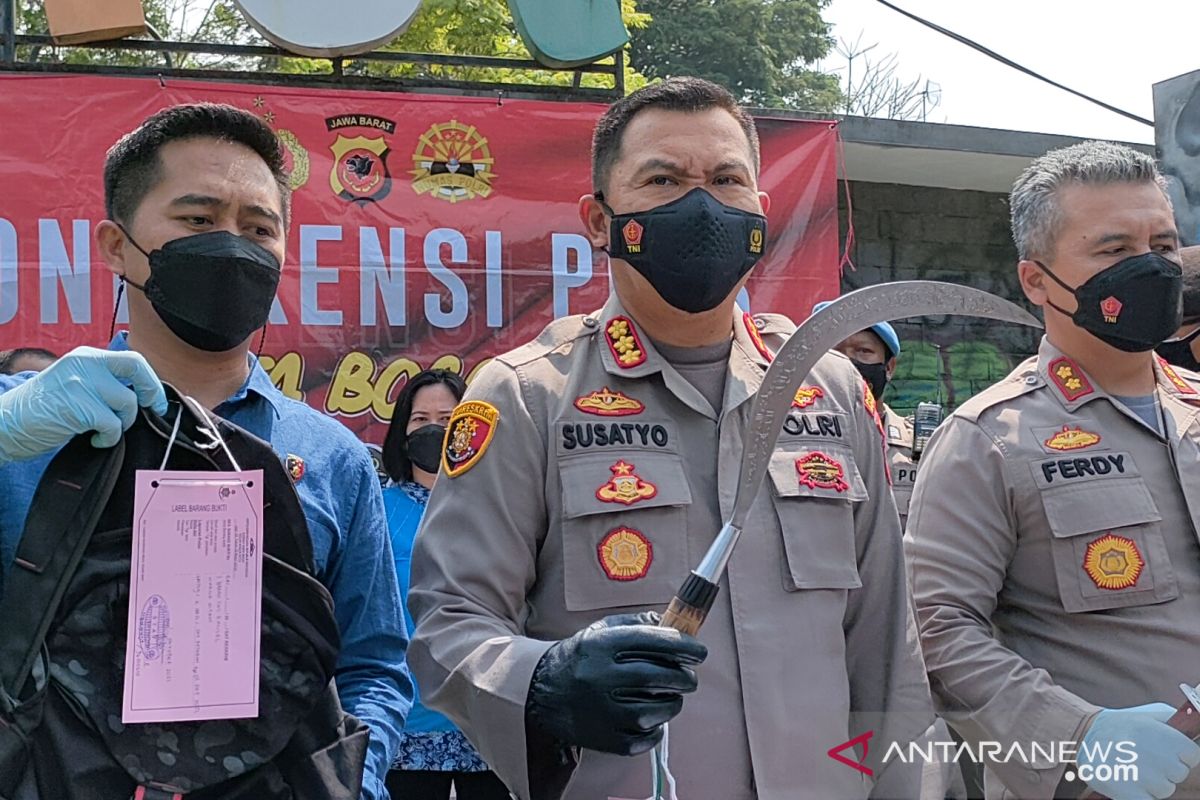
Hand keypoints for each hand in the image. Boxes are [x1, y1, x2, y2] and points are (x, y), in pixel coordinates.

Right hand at [0, 346, 166, 461]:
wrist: (5, 424)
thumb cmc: (42, 411)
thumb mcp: (74, 385)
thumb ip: (103, 384)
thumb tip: (143, 395)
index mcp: (85, 357)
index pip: (131, 359)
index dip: (150, 380)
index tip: (156, 400)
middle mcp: (84, 364)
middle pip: (136, 368)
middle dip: (152, 391)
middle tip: (153, 411)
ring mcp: (81, 383)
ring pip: (128, 403)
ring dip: (121, 424)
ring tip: (101, 430)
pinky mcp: (78, 406)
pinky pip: (113, 426)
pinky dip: (108, 438)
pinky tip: (92, 440)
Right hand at [525, 612, 706, 755]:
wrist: (540, 693)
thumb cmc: (581, 658)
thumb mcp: (602, 630)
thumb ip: (638, 624)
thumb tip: (676, 626)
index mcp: (602, 646)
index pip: (655, 641)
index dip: (685, 646)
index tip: (700, 651)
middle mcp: (602, 677)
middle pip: (661, 677)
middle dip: (685, 676)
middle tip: (689, 676)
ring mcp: (604, 712)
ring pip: (660, 709)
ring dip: (673, 702)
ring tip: (667, 695)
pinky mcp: (608, 740)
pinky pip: (650, 736)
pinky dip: (657, 726)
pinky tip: (648, 715)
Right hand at [1080, 703, 1199, 799]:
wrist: (1082, 734)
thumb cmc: (1122, 724)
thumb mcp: (1151, 714)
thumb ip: (1178, 723)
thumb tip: (1195, 732)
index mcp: (1167, 737)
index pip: (1192, 756)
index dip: (1178, 754)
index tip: (1163, 750)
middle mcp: (1160, 757)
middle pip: (1178, 774)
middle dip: (1164, 768)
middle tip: (1142, 757)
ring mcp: (1145, 778)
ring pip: (1164, 790)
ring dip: (1150, 782)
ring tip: (1131, 767)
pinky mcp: (1129, 794)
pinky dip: (1140, 795)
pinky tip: (1131, 785)